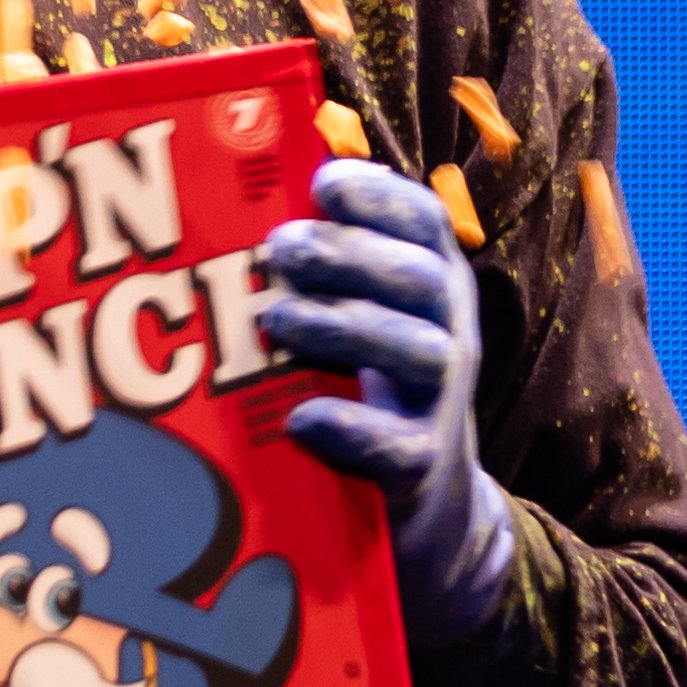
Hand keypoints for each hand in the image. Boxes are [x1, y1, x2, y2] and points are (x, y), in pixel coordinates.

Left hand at [252, 158, 520, 642]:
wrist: (425, 503)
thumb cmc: (367, 387)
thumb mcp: (357, 319)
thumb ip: (320, 268)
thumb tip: (238, 200)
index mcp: (432, 285)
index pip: (425, 223)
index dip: (380, 197)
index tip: (324, 182)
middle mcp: (448, 334)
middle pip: (420, 279)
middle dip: (349, 256)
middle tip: (280, 248)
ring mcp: (440, 403)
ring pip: (417, 352)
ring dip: (343, 327)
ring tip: (277, 316)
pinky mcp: (422, 468)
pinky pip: (397, 444)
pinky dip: (349, 428)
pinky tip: (300, 417)